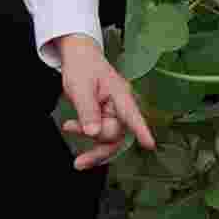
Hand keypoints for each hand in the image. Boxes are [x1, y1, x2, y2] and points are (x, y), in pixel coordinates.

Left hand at [53, 34, 154, 169]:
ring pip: (108, 138)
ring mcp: (113, 113)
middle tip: (80, 162)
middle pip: (117, 136)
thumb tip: (93, 133)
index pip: (132, 115)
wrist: (77, 57)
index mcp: (120, 94)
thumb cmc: (82, 66)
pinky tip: (71, 126)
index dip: (141, 130)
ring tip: (68, 126)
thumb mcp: (80, 86)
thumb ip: (87, 110)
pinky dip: (86, 133)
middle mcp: (120, 106)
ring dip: (89, 140)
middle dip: (98, 148)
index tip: (150, 144)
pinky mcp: (105, 117)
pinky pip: (100, 133)